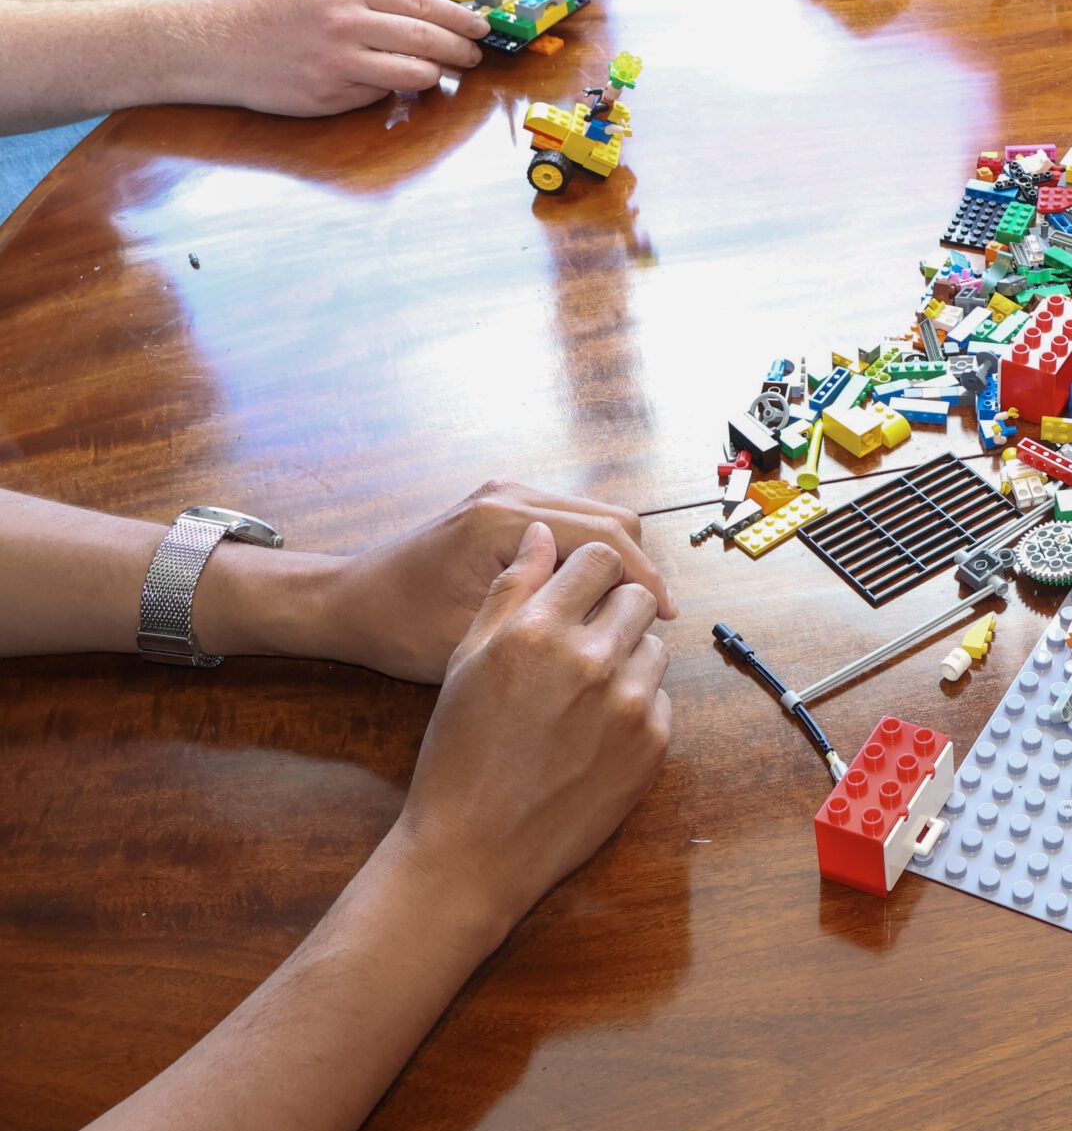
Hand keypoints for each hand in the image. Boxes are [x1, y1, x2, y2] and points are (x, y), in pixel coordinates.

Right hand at [200, 0, 487, 112]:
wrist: (212, 41)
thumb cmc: (269, 11)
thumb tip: (424, 14)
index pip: (419, 3)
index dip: (458, 18)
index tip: (480, 27)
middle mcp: (343, 23)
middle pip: (425, 39)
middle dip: (460, 50)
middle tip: (475, 56)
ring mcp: (336, 62)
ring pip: (411, 73)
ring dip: (435, 75)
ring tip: (442, 72)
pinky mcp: (327, 95)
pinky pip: (377, 95)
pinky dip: (390, 90)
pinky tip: (388, 84)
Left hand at [310, 481, 675, 682]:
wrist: (348, 602)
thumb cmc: (399, 628)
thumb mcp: (478, 637)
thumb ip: (549, 616)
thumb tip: (622, 617)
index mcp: (504, 520)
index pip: (606, 537)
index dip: (645, 579)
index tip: (665, 620)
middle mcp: (510, 494)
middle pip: (612, 519)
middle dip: (637, 568)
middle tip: (646, 620)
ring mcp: (507, 493)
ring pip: (596, 518)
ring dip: (616, 561)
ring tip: (620, 613)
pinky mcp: (504, 504)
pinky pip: (571, 522)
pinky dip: (590, 556)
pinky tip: (587, 597)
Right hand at [387, 522, 671, 933]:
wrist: (476, 850)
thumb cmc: (458, 753)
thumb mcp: (465, 662)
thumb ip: (510, 591)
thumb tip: (543, 534)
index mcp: (537, 631)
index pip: (599, 557)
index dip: (591, 569)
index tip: (581, 588)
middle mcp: (591, 660)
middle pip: (637, 596)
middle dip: (615, 609)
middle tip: (583, 641)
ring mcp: (630, 704)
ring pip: (653, 646)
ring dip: (627, 657)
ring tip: (582, 695)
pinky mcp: (654, 744)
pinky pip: (661, 698)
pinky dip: (636, 706)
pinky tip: (593, 733)